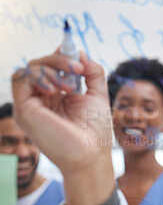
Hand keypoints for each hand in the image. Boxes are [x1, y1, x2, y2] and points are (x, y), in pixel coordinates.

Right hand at [12, 50, 114, 204]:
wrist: (91, 153)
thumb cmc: (96, 130)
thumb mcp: (98, 94)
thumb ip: (92, 72)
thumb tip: (79, 51)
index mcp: (58, 95)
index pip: (52, 66)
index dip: (62, 55)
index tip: (76, 54)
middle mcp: (42, 98)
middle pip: (41, 64)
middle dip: (60, 59)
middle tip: (79, 69)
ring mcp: (32, 103)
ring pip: (30, 68)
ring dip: (53, 68)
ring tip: (71, 85)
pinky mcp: (24, 109)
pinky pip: (22, 79)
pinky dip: (41, 76)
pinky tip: (58, 88)